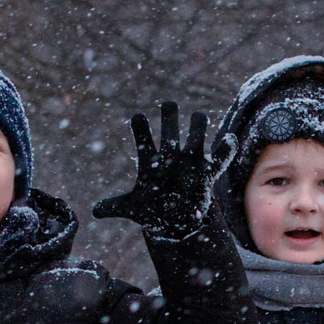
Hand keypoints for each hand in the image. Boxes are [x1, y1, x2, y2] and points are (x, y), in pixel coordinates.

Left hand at [90, 102, 223, 236]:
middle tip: (168, 105)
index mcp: (150, 161)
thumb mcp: (132, 208)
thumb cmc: (151, 209)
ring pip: (195, 138)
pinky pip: (219, 160)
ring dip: (197, 127)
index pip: (143, 140)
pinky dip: (225, 151)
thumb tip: (94, 212)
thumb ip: (114, 206)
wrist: (173, 219)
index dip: (141, 128)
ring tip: (197, 117)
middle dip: (169, 117)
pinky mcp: (206, 174)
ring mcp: (189, 163)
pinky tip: (229, 140)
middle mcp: (170, 156)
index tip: (138, 117)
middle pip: (169, 131)